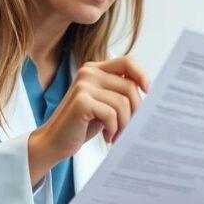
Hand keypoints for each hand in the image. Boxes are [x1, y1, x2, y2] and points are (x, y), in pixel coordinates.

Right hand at [27, 56, 149, 183]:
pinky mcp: (81, 102)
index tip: (148, 91)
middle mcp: (89, 73)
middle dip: (135, 111)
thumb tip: (148, 92)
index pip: (128, 62)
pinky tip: (107, 136)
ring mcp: (84, 86)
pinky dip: (114, 129)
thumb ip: (119, 92)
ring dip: (124, 124)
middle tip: (129, 128)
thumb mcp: (104, 104)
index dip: (142, 75)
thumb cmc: (82, 124)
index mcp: (95, 69)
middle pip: (130, 86)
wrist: (54, 141)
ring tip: (116, 135)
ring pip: (123, 103)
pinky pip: (112, 114)